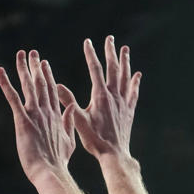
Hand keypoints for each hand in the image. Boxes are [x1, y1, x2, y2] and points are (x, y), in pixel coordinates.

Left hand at [0, 49, 75, 181]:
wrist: (51, 171)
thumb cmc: (58, 162)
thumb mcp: (68, 141)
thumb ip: (69, 123)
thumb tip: (72, 109)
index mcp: (56, 116)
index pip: (52, 91)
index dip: (48, 76)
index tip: (45, 64)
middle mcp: (46, 112)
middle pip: (41, 84)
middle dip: (37, 67)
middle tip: (33, 53)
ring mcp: (35, 115)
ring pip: (29, 86)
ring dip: (24, 69)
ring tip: (21, 54)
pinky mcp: (23, 121)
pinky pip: (13, 98)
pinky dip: (6, 84)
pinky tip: (0, 71)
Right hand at [56, 36, 140, 161]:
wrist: (114, 154)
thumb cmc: (95, 140)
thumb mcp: (79, 121)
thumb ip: (68, 102)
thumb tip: (56, 85)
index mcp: (100, 96)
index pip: (95, 69)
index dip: (91, 54)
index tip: (88, 42)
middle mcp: (114, 96)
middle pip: (113, 68)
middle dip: (110, 52)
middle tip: (110, 39)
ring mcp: (123, 102)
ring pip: (125, 77)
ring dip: (125, 62)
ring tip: (124, 49)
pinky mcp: (129, 110)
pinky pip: (133, 92)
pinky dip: (135, 82)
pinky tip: (137, 75)